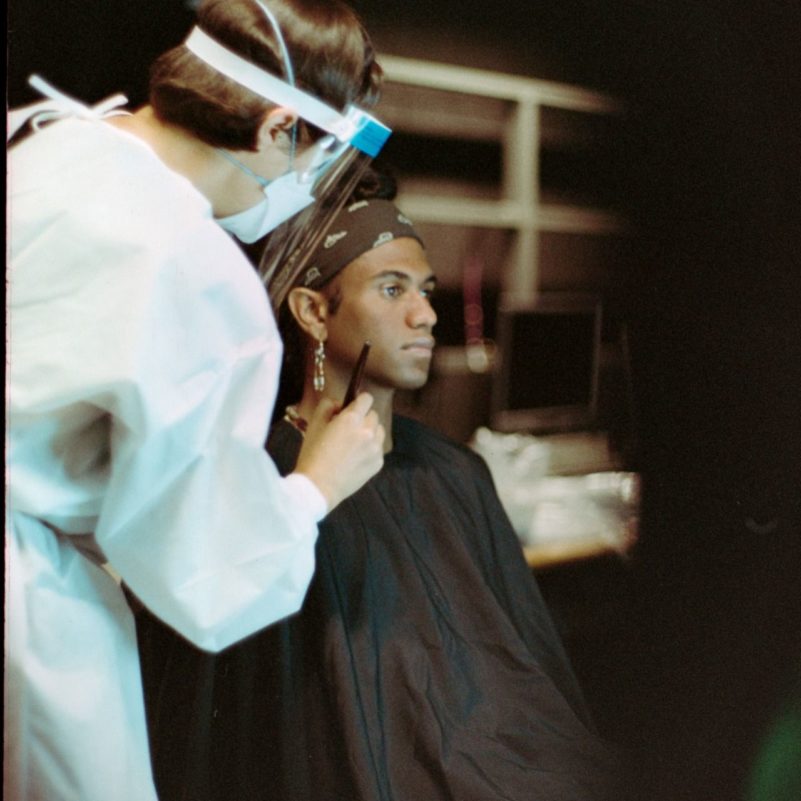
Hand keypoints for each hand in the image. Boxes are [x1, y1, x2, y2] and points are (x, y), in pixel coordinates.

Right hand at [293, 393, 383, 511]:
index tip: (353, 407)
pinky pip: (379, 448)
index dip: (359, 400)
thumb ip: (327, 406)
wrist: (318, 486)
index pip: (366, 398)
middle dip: (362, 418)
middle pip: (373, 415)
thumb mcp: (314, 424)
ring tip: (355, 443)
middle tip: (348, 429)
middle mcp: (367, 431)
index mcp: (351, 419)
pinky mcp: (378, 463)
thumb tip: (339, 405)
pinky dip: (371, 449)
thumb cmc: (313, 454)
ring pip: (379, 430)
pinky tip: (356, 457)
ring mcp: (375, 448)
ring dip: (370, 432)